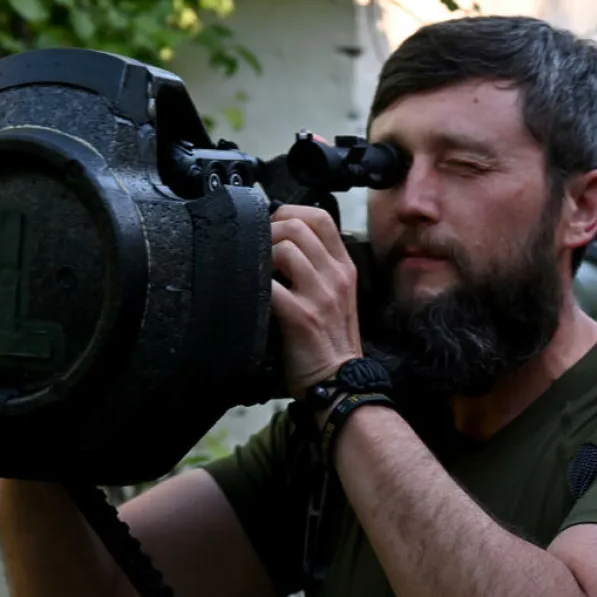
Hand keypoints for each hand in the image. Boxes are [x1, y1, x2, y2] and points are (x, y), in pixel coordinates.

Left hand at [269, 204, 362, 398]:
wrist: (341, 382)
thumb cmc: (332, 342)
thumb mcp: (337, 297)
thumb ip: (318, 269)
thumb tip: (282, 246)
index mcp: (344, 268)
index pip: (320, 217)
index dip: (289, 214)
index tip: (272, 228)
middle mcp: (336, 276)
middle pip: (299, 226)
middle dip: (269, 232)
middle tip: (256, 250)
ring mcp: (321, 295)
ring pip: (285, 249)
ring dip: (261, 255)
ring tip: (255, 273)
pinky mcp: (302, 317)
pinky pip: (271, 286)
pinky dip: (254, 286)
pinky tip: (251, 296)